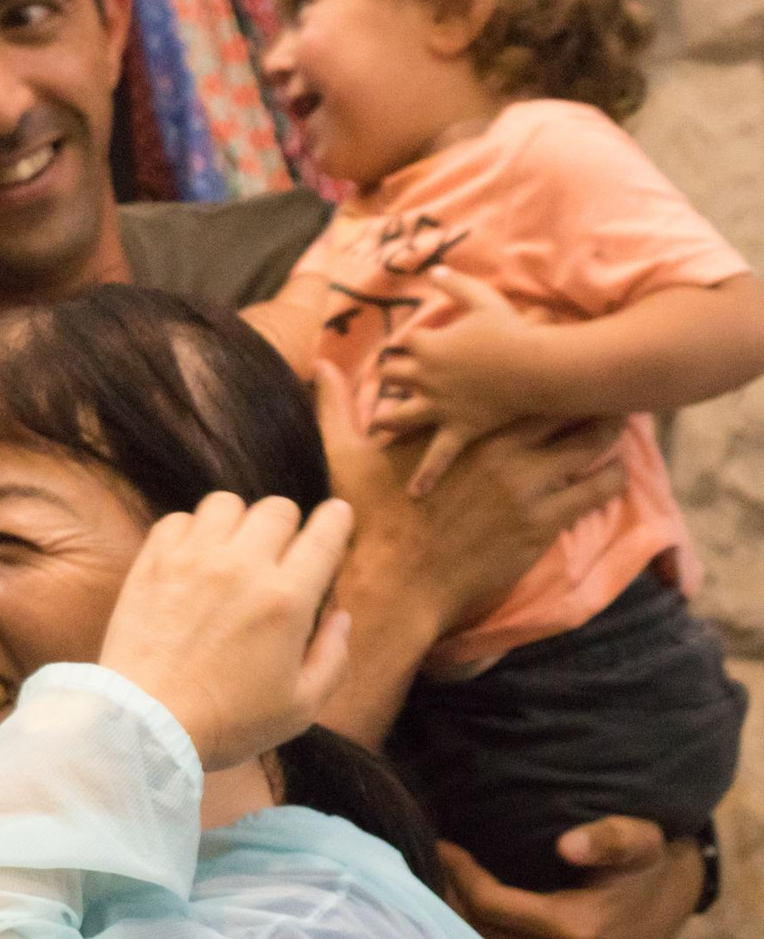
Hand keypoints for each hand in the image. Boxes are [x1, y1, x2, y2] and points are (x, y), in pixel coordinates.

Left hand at [100, 493, 355, 770]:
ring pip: (226, 504)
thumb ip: (333, 656)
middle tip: (279, 554)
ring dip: (238, 522)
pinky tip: (194, 559)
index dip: (336, 520)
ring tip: (234, 552)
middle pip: (277, 509)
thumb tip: (340, 614)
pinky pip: (179, 518)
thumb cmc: (228, 722)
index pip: (323, 535)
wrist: (147, 723)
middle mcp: (241, 568)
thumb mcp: (302, 706)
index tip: (336, 515)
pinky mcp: (153, 563)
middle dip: (287, 526)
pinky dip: (192, 531)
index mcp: (287, 600)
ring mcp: (192, 560)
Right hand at [321, 364, 625, 644]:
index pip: (514, 382)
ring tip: (620, 422)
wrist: (394, 581)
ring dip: (607, 431)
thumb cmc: (369, 519)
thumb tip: (317, 367)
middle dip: (585, 393)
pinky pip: (596, 490)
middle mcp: (498, 448)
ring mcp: (526, 485)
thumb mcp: (344, 455)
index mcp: (459, 426)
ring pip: (589, 443)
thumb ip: (335, 406)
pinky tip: (615, 471)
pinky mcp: (543, 522)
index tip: (553, 358)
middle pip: (562, 405)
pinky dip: (611, 476)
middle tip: (603, 384)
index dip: (539, 367)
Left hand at [368, 270, 549, 494]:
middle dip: (389, 378)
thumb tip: (434, 269)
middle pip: (392, 376)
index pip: (402, 343)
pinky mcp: (459, 429)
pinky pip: (437, 455)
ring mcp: (439, 406)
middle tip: (384, 384)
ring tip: (376, 429)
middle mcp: (424, 377)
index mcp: (426, 345)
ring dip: (387, 420)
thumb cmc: (512, 330)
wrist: (537, 366)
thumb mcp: (482, 298)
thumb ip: (455, 284)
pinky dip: (426, 474)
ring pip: (400, 414)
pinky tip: (414, 493)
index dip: (404, 345)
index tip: (402, 349)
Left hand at [440, 816, 704, 938]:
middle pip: (480, 932)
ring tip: (457, 887)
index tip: (444, 845)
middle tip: (446, 865)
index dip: (460, 873)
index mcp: (579, 932)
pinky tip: (479, 919)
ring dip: (465, 923)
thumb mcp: (637, 840)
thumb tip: (567, 846)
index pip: (487, 905)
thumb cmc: (642, 866)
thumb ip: (608, 839)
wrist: (665, 908)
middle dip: (457, 896)